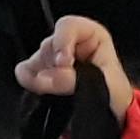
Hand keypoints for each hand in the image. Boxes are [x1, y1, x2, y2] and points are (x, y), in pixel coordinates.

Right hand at [15, 15, 130, 117]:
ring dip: (42, 75)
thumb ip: (76, 79)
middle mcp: (69, 43)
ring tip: (57, 90)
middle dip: (53, 64)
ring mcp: (52, 58)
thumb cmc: (115, 92)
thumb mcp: (107, 84)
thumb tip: (47, 77)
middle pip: (49, 44)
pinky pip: (25, 72)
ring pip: (36, 58)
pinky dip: (28, 80)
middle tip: (62, 83)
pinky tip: (39, 90)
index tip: (64, 62)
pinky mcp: (40, 74)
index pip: (68, 25)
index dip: (62, 41)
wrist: (110, 112)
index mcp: (90, 35)